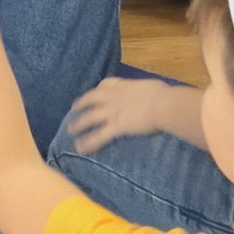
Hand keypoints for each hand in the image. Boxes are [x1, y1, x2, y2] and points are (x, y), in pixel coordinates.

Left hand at [64, 77, 197, 153]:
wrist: (162, 104)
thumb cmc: (163, 94)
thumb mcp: (151, 87)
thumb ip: (145, 91)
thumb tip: (151, 93)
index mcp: (123, 86)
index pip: (105, 85)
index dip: (97, 90)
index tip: (93, 93)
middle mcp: (113, 97)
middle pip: (90, 99)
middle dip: (80, 104)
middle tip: (73, 109)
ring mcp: (112, 112)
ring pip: (89, 118)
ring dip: (78, 124)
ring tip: (70, 130)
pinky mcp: (115, 127)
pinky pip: (98, 136)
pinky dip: (88, 142)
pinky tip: (79, 148)